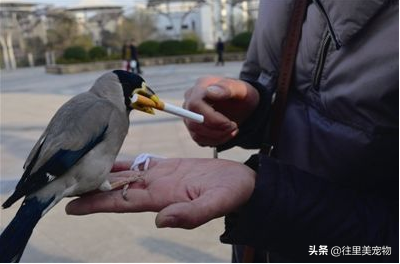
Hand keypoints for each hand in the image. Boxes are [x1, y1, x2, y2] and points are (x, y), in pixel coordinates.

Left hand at [65, 158, 255, 228]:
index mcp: (163, 198)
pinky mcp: (170, 166)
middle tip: (64, 185)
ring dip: (104, 173)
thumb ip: (190, 215)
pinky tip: (110, 157)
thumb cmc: (232, 195)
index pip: (122, 202)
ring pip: (126, 175)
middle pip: (117, 189)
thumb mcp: (215, 205)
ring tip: (81, 169)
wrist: (243, 183)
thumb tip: (160, 222)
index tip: (70, 206)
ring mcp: (162, 177)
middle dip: (92, 188)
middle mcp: (156, 189)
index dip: (97, 204)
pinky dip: (125, 162)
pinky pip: (142, 163)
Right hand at [183, 76, 258, 145]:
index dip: (212, 119)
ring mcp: (190, 115)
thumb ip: (227, 88)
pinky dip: (216, 141)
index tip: (230, 123)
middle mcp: (190, 100)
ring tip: (233, 130)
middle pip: (194, 123)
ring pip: (196, 134)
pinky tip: (227, 133)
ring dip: (218, 137)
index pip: (195, 105)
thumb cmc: (242, 95)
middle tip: (234, 128)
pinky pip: (200, 140)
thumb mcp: (241, 89)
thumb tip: (209, 92)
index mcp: (201, 86)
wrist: (242, 105)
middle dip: (217, 131)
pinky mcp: (193, 127)